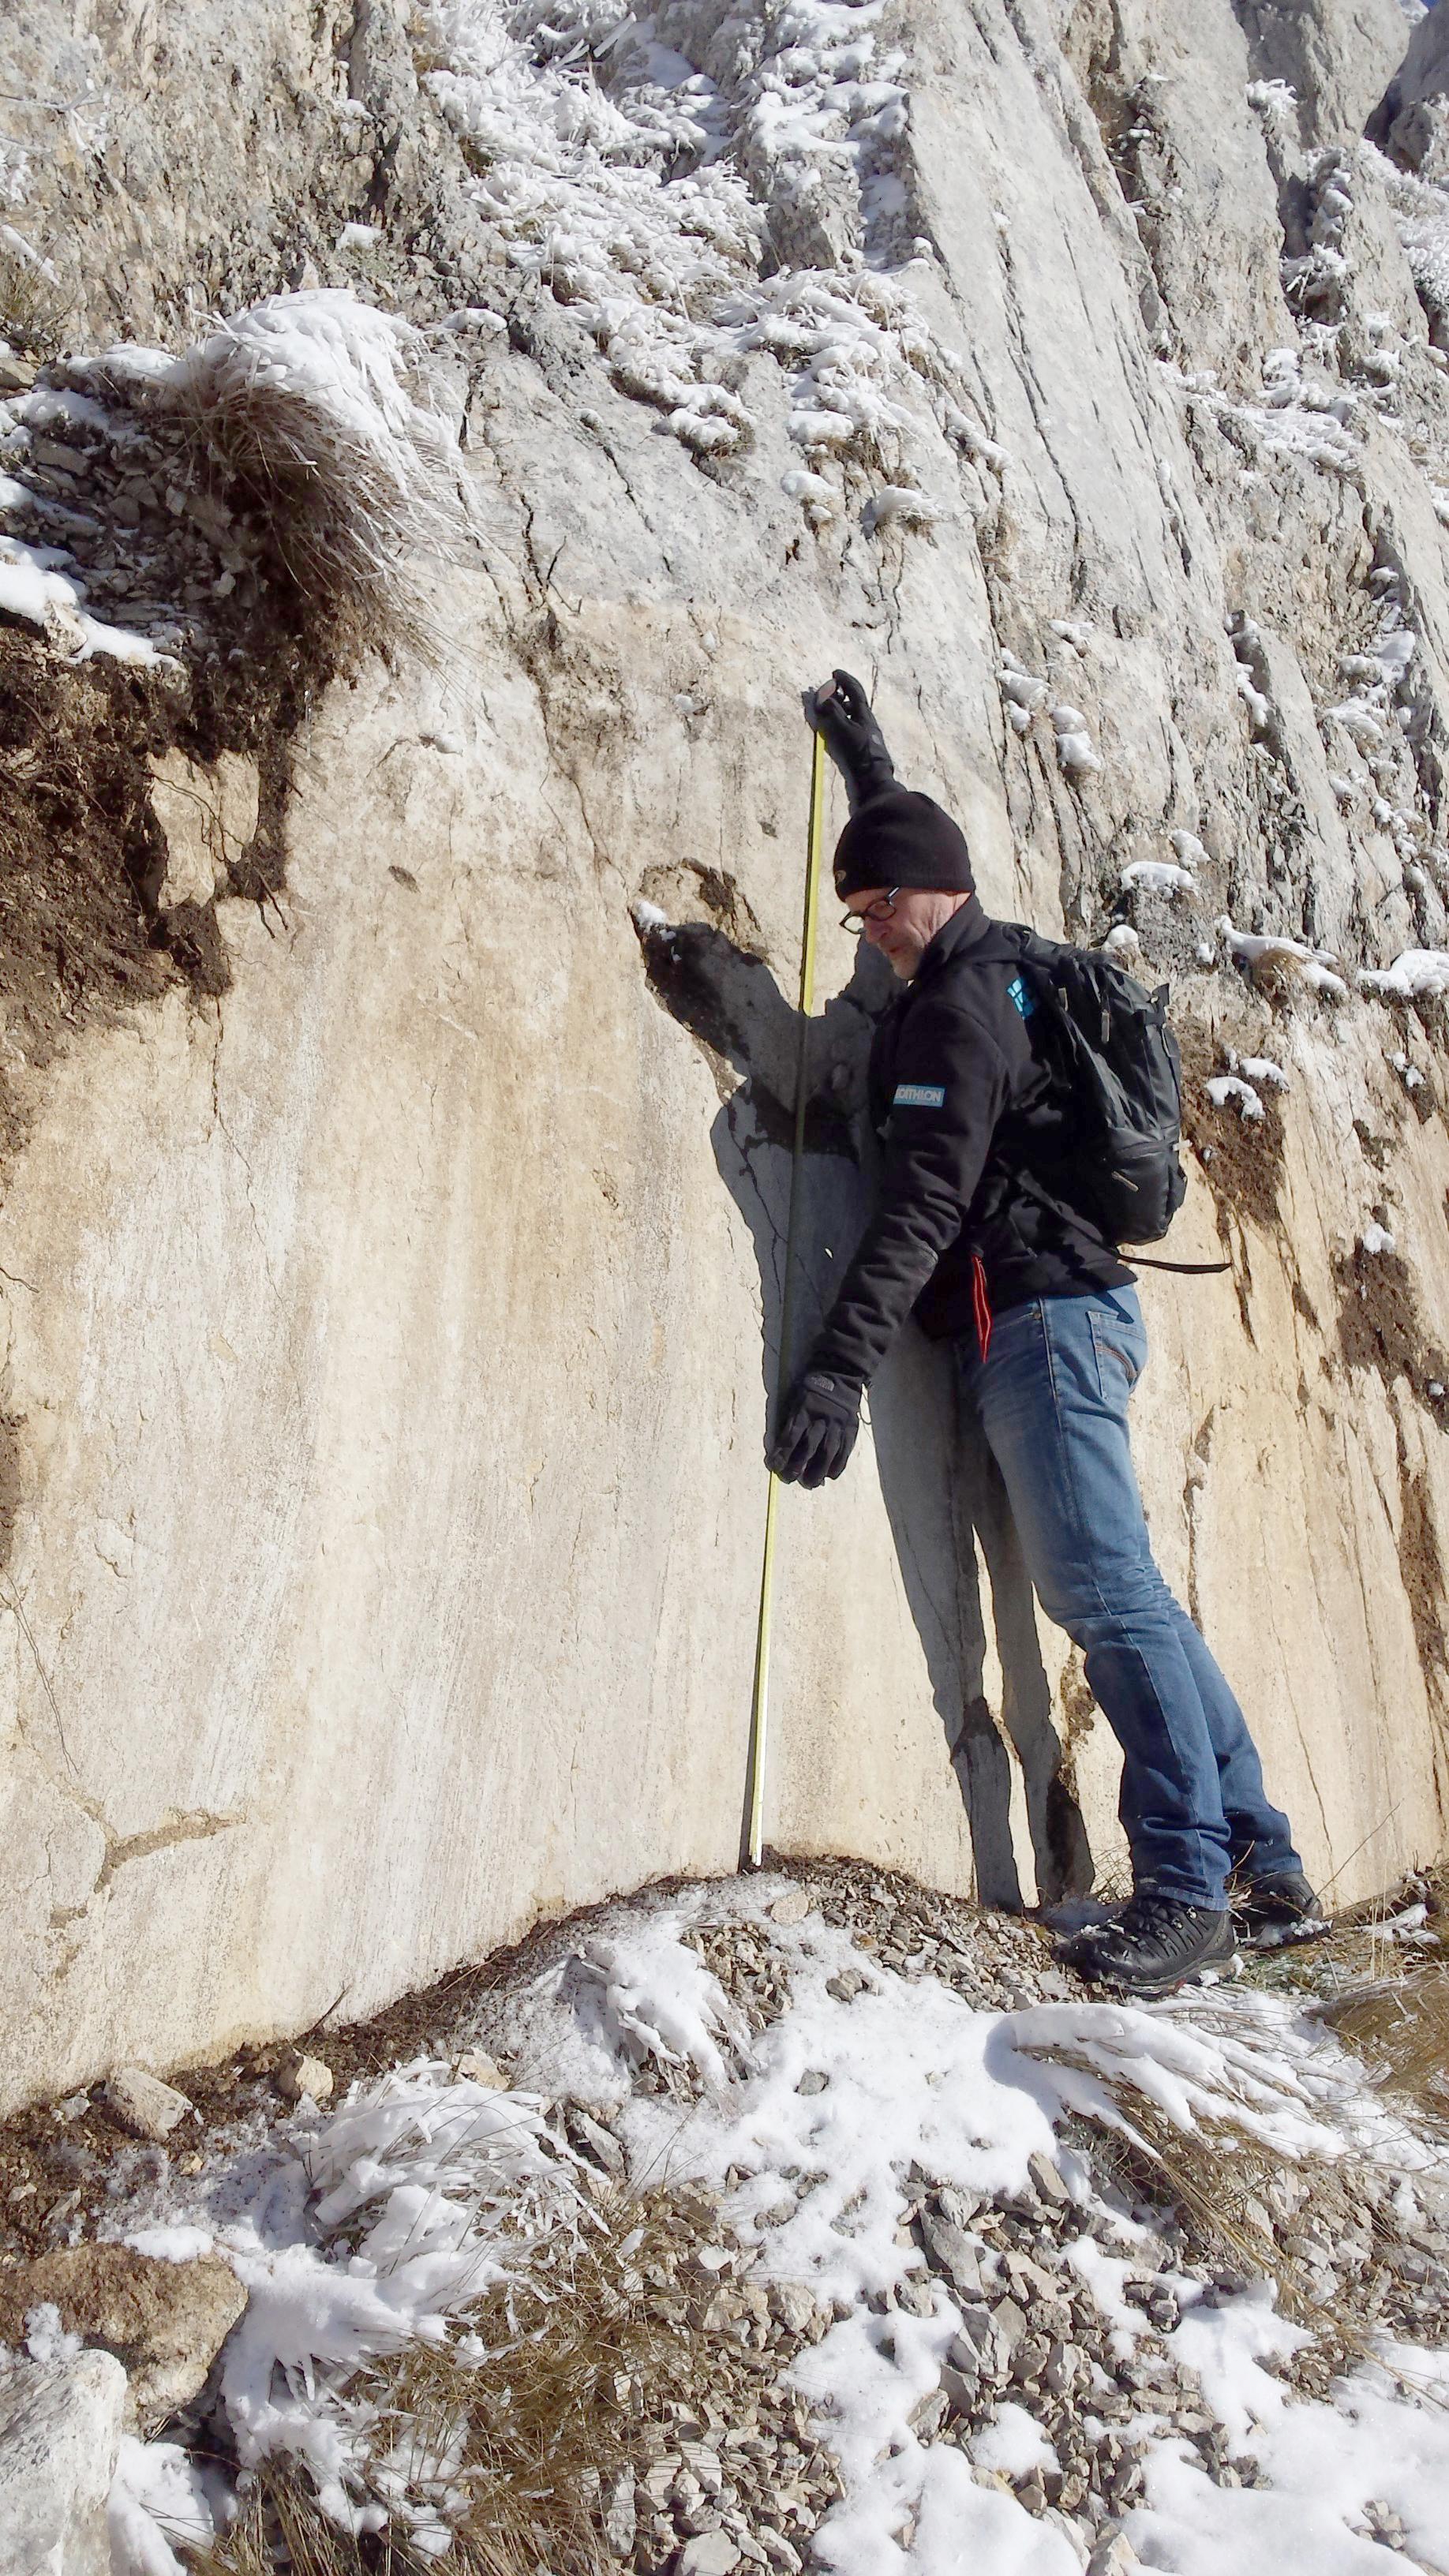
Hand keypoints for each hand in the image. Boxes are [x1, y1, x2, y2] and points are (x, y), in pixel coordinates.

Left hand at [767, 1368, 861, 1486]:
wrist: (840, 1373)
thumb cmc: (811, 1386)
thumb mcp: (796, 1398)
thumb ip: (792, 1421)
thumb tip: (783, 1448)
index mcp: (804, 1409)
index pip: (791, 1437)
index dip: (781, 1454)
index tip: (774, 1466)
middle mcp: (822, 1418)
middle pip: (808, 1447)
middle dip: (797, 1466)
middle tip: (790, 1479)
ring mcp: (838, 1424)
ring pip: (828, 1452)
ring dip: (818, 1471)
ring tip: (811, 1483)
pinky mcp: (851, 1428)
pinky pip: (845, 1450)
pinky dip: (838, 1465)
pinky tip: (830, 1476)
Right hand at [805, 669, 895, 808]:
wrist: (874, 778)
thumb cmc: (860, 753)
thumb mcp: (845, 730)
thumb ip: (833, 712)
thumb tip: (822, 696)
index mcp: (865, 715)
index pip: (855, 691)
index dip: (845, 680)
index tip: (835, 673)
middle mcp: (867, 721)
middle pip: (855, 701)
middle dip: (843, 692)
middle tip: (831, 688)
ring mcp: (866, 733)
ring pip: (853, 714)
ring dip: (842, 707)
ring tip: (830, 708)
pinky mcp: (862, 745)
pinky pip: (851, 726)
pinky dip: (842, 721)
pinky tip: (836, 728)